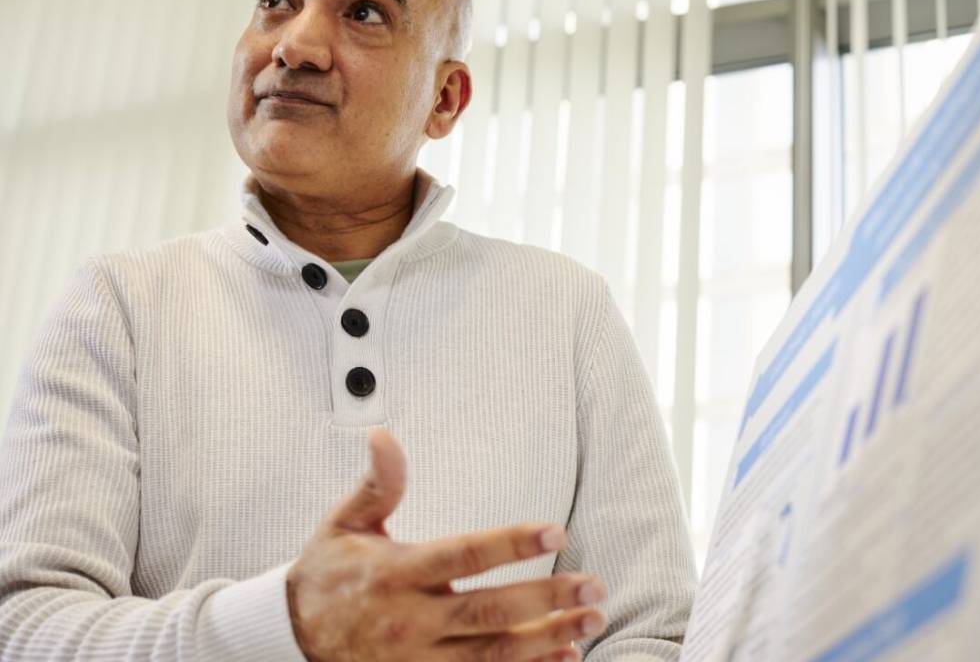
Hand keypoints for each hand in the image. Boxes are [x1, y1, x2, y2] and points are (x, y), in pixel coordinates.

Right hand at [285, 428, 606, 661]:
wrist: (290, 638)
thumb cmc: (327, 574)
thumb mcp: (345, 523)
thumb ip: (379, 483)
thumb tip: (385, 435)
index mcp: (395, 572)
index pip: (463, 556)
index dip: (510, 544)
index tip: (555, 531)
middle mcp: (409, 620)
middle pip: (490, 611)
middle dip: (548, 598)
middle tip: (594, 586)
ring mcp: (416, 659)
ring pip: (494, 654)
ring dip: (548, 639)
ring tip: (591, 621)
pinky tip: (564, 657)